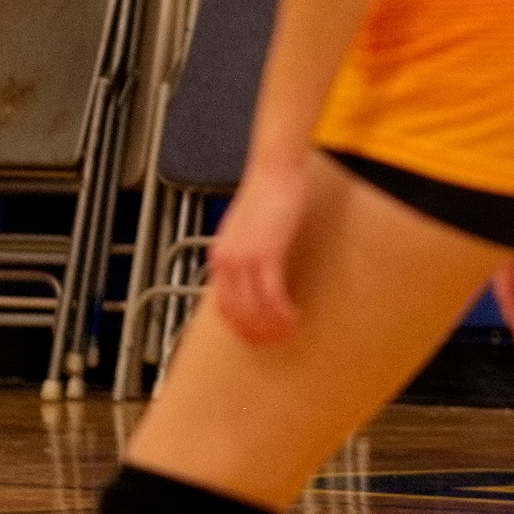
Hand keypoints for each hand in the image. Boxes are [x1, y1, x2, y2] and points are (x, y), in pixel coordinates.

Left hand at [209, 152, 307, 343]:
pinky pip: (272, 298)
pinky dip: (283, 314)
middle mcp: (226, 263)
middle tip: (277, 341)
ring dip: (273, 328)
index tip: (258, 338)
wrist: (274, 172)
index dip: (241, 329)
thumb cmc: (266, 195)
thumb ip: (244, 255)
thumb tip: (254, 278)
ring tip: (289, 331)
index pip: (223, 308)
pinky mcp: (265, 255)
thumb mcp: (245, 231)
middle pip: (238, 315)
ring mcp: (244, 260)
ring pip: (256, 311)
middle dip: (258, 334)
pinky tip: (294, 317)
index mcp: (219, 258)